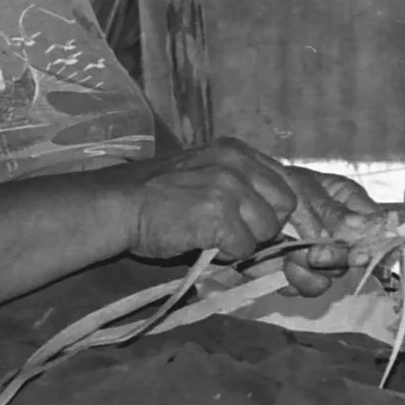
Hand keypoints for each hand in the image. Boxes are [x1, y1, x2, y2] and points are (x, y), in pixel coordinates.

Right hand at [111, 138, 303, 264]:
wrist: (117, 204)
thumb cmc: (155, 196)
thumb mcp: (204, 174)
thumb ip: (239, 186)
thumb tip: (275, 220)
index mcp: (237, 151)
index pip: (286, 180)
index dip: (279, 209)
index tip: (271, 227)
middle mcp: (238, 162)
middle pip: (285, 205)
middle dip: (265, 226)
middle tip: (234, 234)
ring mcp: (230, 186)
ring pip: (267, 229)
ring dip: (244, 241)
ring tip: (212, 236)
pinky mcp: (219, 214)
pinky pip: (244, 247)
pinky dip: (226, 254)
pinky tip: (200, 242)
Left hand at [279, 166, 381, 295]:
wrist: (245, 201)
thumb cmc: (276, 185)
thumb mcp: (303, 188)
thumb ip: (331, 209)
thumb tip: (361, 224)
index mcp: (352, 205)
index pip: (380, 227)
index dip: (375, 244)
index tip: (359, 253)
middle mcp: (344, 234)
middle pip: (357, 259)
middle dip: (335, 259)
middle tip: (314, 254)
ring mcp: (325, 256)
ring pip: (333, 277)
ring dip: (311, 271)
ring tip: (289, 255)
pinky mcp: (304, 274)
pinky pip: (308, 287)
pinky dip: (294, 281)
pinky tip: (281, 267)